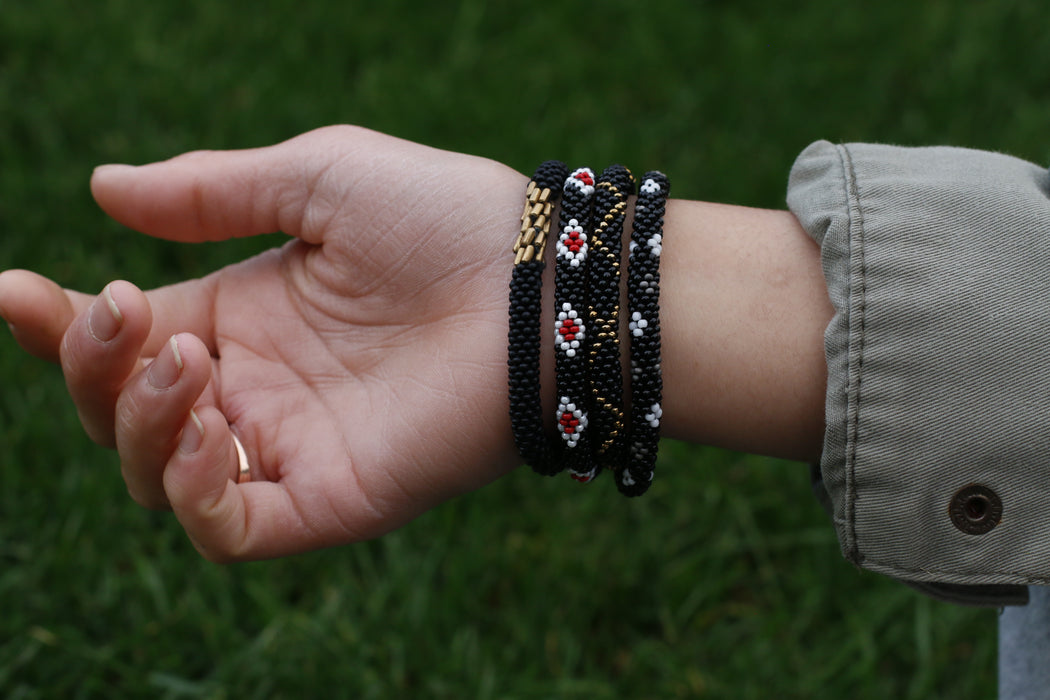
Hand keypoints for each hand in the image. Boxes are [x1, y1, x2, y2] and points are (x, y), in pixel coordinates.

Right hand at [0, 126, 527, 560]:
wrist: (539, 283)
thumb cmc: (443, 220)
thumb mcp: (317, 179)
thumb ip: (211, 193)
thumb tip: (100, 188)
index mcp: (244, 315)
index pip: (125, 338)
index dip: (61, 325)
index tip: (11, 290)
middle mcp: (257, 388)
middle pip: (125, 411)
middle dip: (95, 368)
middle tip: (127, 311)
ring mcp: (291, 449)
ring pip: (160, 474)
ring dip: (141, 421)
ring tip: (188, 357)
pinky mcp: (332, 500)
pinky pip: (230, 528)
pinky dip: (194, 491)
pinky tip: (211, 428)